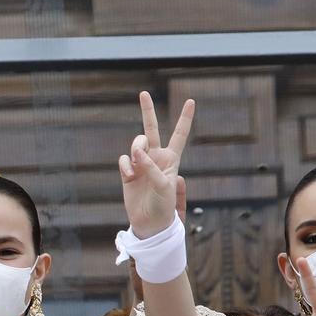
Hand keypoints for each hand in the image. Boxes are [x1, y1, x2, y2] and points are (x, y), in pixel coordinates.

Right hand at [118, 93, 192, 238]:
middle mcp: (156, 157)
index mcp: (172, 158)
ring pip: (136, 143)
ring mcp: (141, 163)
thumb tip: (135, 151)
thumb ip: (150, 166)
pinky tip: (129, 176)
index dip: (185, 118)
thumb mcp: (164, 185)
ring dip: (136, 149)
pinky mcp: (128, 171)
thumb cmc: (163, 205)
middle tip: (143, 93)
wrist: (149, 222)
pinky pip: (124, 159)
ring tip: (137, 165)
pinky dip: (126, 165)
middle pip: (151, 129)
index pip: (179, 134)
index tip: (190, 101)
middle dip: (147, 111)